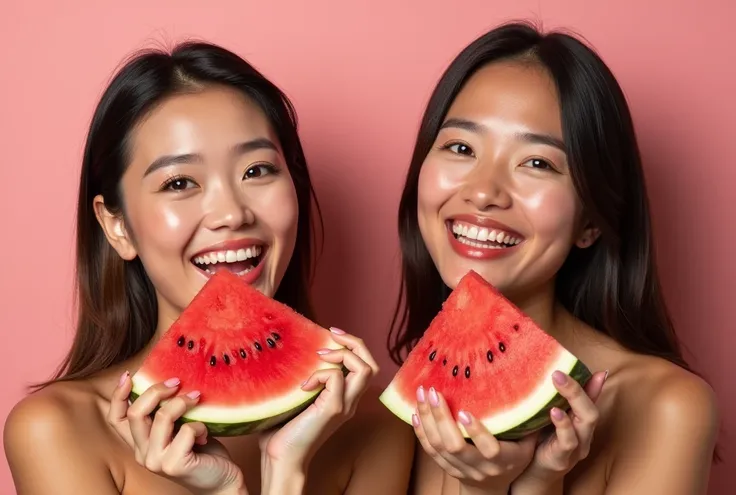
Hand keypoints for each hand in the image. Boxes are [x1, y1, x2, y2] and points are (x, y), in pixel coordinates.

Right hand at [107, 372, 245, 494]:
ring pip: (162, 418)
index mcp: (139, 443)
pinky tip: (205, 433)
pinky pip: (186, 431)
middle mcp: (142, 453)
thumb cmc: (201, 452)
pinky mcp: (174, 465)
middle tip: (177, 382)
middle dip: (156, 390)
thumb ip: (168, 414)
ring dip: (182, 403)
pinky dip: (199, 425)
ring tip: (197, 399)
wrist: (220, 481)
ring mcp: (156, 461)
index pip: (116, 419)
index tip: (129, 375)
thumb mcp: (179, 428)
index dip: (118, 396)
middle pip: (136, 413)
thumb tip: (170, 380)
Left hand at [259, 328, 379, 468]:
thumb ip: (303, 377)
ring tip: (320, 355)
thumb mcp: (296, 397)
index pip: (364, 366)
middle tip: (332, 334)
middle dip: (354, 342)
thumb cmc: (282, 431)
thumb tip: (294, 351)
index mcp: (344, 398)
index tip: (328, 338)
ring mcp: (345, 406)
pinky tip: (303, 385)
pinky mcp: (333, 409)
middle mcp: (350, 401)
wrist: (282, 459)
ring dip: (343, 353)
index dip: (351, 347)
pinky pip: (336, 377)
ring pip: (365, 368)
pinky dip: (320, 372)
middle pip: (372, 364)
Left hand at [413, 386, 537, 493]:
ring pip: (438, 447)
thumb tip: (537, 389)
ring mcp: (462, 470)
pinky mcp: (447, 469)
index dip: (476, 432)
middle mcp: (480, 468)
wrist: (495, 487)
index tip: (465, 412)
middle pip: (455, 446)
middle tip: (434, 392)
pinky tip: (415, 412)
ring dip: (427, 419)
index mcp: (503, 460)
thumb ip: (528, 422)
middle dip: (442, 418)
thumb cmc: (515, 456)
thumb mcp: (528, 443)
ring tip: (421, 394)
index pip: (488, 449)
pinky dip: (420, 432)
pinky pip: (429, 451)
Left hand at [512, 369, 607, 491]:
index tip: (588, 366)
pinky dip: (563, 425)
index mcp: (581, 423)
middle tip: (558, 373)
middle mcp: (583, 435)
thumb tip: (559, 371)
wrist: (531, 474)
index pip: (592, 400)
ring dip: (573, 401)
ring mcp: (575, 448)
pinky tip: (553, 412)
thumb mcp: (549, 417)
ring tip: (558, 384)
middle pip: (591, 410)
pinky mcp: (562, 459)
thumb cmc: (541, 442)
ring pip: (585, 424)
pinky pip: (568, 442)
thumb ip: (556, 398)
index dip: (594, 384)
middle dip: (577, 389)